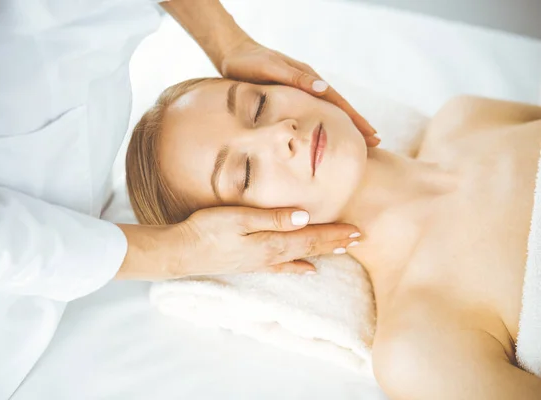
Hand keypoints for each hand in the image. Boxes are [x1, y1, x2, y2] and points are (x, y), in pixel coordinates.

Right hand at [168, 207, 359, 276]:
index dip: (335, 234)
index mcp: (271, 242)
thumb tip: (305, 216)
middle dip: (335, 243)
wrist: (181, 252)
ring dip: (322, 253)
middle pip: (310, 248)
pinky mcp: (250, 263)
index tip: (358, 232)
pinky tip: (307, 272)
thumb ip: (273, 218)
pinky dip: (298, 268)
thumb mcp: (240, 218)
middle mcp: (270, 255)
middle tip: (359, 239)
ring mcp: (260, 262)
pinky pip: (282, 267)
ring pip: (300, 257)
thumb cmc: (207, 230)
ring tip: (342, 251)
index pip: (311, 237)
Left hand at [219, 39, 379, 146]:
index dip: (355, 119)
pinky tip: (330, 132)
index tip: (372, 135)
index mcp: (308, 80)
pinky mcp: (291, 95)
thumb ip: (296, 79)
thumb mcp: (272, 69)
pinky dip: (327, 122)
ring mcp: (302, 90)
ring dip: (345, 125)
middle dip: (357, 124)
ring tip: (359, 140)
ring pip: (329, 110)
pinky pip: (315, 111)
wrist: (233, 54)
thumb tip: (323, 89)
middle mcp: (309, 85)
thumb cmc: (250, 63)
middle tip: (376, 143)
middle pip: (339, 108)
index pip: (338, 103)